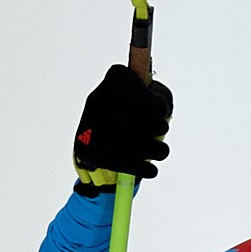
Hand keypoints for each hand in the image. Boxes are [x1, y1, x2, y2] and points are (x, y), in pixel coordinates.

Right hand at [71, 64, 170, 193]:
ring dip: (150, 149)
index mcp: (112, 81)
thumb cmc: (140, 111)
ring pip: (122, 142)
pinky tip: (152, 170)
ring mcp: (88, 126)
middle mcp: (95, 100)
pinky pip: (115, 162)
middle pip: (123, 116)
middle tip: (163, 129)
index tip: (159, 111)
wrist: (109, 137)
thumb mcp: (154, 98)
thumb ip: (160, 99)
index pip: (121, 81)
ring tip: (162, 151)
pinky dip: (139, 167)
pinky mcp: (87, 150)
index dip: (142, 98)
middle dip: (151, 126)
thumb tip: (159, 109)